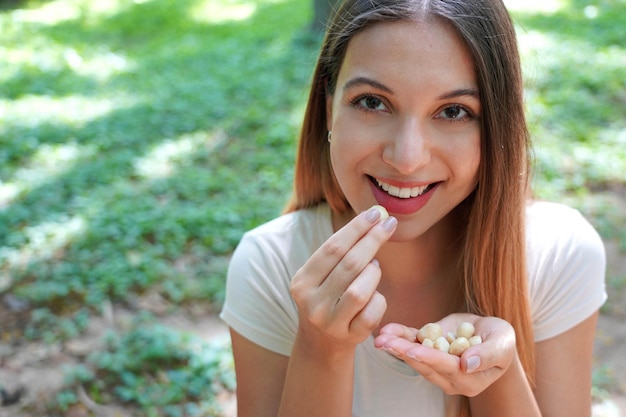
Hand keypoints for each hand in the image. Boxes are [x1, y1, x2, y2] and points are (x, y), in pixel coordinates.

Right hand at [290, 207, 396, 348]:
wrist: (322, 343)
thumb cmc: (328, 297)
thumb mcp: (322, 276)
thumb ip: (340, 253)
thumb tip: (375, 218)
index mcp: (302, 282)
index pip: (332, 248)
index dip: (356, 228)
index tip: (376, 213)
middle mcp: (311, 303)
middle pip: (349, 265)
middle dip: (372, 240)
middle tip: (389, 224)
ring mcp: (330, 322)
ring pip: (361, 291)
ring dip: (373, 274)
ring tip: (373, 268)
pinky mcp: (349, 337)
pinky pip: (372, 313)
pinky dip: (379, 300)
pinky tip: (375, 295)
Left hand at [374, 313, 516, 396]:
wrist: (490, 333)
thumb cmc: (501, 340)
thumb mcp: (503, 343)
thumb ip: (488, 355)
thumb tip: (468, 365)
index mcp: (470, 380)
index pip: (448, 368)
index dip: (430, 358)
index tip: (414, 350)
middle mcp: (449, 378)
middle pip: (425, 364)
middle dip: (404, 352)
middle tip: (386, 343)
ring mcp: (436, 365)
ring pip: (414, 356)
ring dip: (396, 346)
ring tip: (381, 337)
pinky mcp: (428, 349)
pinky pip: (412, 343)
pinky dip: (399, 336)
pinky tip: (387, 330)